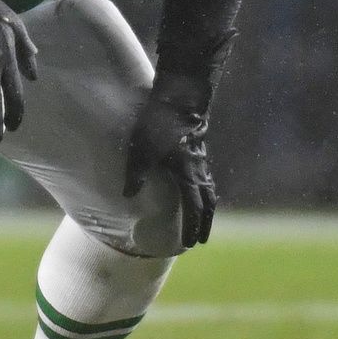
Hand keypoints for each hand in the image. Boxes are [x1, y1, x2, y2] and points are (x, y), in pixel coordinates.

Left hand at [122, 72, 215, 247]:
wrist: (181, 95)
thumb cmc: (159, 121)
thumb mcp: (141, 148)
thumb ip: (136, 174)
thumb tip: (128, 196)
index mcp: (187, 173)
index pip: (193, 207)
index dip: (191, 227)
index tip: (190, 243)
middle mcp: (198, 169)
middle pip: (207, 202)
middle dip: (203, 223)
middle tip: (200, 240)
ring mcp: (200, 158)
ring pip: (209, 189)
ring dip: (207, 208)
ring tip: (203, 219)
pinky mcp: (198, 148)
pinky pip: (205, 176)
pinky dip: (204, 190)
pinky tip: (197, 189)